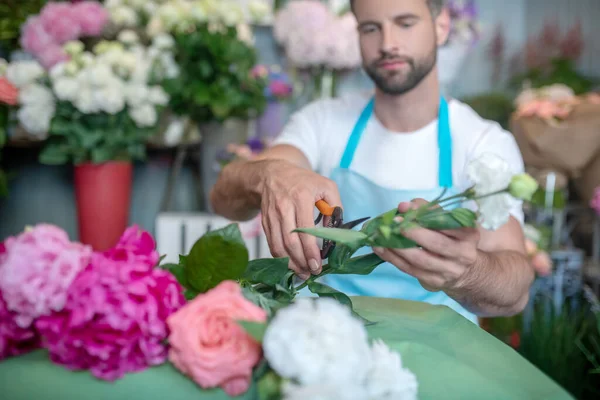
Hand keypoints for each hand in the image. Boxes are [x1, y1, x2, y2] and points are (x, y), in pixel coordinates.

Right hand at [260, 160, 341, 279]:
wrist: (273, 174)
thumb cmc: (304, 181)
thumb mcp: (326, 186)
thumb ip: (335, 207)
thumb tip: (335, 231)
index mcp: (301, 197)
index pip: (304, 230)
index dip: (310, 251)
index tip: (317, 264)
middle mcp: (284, 207)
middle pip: (290, 242)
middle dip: (301, 262)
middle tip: (312, 273)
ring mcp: (272, 216)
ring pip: (278, 246)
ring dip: (290, 264)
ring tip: (302, 273)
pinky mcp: (265, 222)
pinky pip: (272, 244)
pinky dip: (280, 258)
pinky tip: (290, 265)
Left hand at [373, 199, 480, 292]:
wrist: (464, 271)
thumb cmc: (450, 238)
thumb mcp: (446, 221)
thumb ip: (426, 210)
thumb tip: (404, 206)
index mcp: (468, 234)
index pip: (447, 223)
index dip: (424, 216)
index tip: (403, 211)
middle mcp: (463, 254)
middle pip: (436, 244)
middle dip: (412, 233)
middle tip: (392, 225)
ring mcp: (449, 270)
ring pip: (420, 260)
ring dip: (397, 248)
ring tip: (381, 237)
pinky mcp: (434, 282)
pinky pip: (410, 270)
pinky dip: (393, 259)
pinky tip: (381, 249)